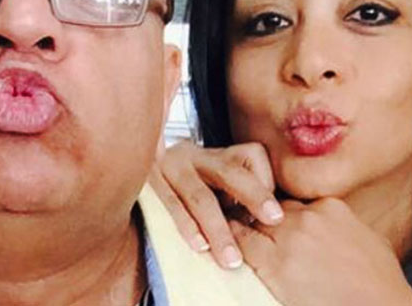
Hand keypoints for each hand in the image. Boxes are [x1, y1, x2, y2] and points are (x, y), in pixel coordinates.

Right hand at [148, 141, 283, 268]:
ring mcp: (171, 167)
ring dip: (218, 228)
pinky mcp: (149, 182)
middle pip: (230, 172)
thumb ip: (242, 194)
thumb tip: (273, 222)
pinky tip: (200, 245)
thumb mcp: (219, 181)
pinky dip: (187, 225)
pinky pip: (170, 204)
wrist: (136, 159)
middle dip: (254, 196)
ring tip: (232, 259)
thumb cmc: (191, 186)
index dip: (265, 186)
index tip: (274, 216)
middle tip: (274, 219)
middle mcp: (196, 156)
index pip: (252, 156)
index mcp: (219, 153)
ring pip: (200, 196)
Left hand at [230, 198, 411, 305]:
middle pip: (271, 209)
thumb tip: (336, 229)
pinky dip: (232, 242)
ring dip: (241, 226)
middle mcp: (309, 216)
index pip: (294, 203)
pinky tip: (224, 245)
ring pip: (254, 221)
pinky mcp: (277, 263)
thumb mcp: (369, 240)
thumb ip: (344, 226)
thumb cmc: (381, 284)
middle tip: (242, 222)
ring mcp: (292, 237)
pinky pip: (244, 244)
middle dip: (258, 217)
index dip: (281, 215)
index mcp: (331, 208)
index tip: (273, 222)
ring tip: (225, 229)